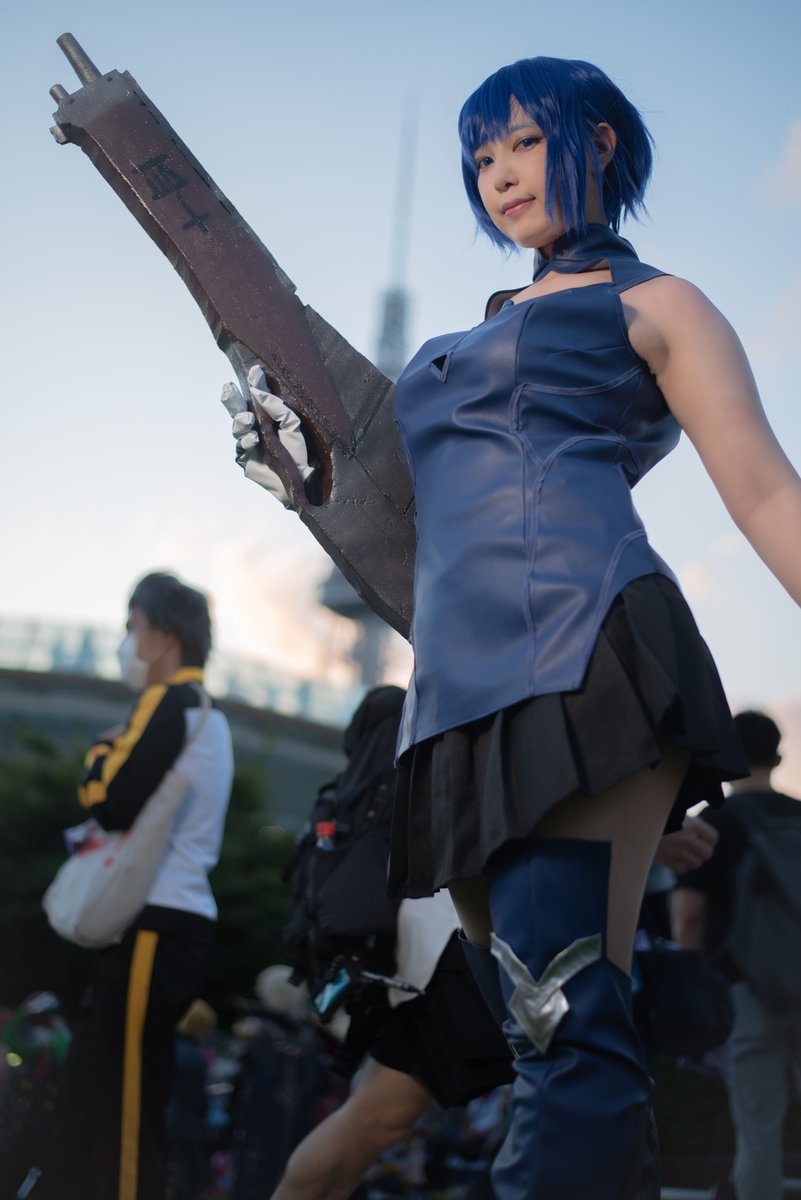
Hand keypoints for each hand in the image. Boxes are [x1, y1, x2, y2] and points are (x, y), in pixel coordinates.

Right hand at [221, 365, 311, 506]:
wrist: (299, 479)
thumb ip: (277, 408)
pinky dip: (246, 441)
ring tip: (248, 419)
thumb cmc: (298, 452)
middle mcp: (253, 428)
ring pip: (236, 428)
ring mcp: (247, 444)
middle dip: (231, 399)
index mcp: (265, 417)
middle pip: (236, 410)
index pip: (255, 398)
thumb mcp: (292, 425)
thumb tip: (259, 391)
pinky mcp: (244, 459)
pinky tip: (254, 438)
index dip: (252, 384)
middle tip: (229, 388)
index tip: (255, 371)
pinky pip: (240, 447)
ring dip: (240, 421)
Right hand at [654, 816, 717, 874]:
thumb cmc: (658, 814)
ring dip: (692, 859)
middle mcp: (688, 840)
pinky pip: (682, 870)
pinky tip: (676, 858)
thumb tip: (699, 827)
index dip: (710, 838)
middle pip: (708, 853)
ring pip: (696, 863)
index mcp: (693, 825)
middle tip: (696, 846)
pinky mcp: (668, 861)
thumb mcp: (676, 811)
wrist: (637, 822)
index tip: (704, 837)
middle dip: (703, 850)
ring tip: (685, 852)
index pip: (713, 837)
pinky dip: (681, 866)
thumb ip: (690, 820)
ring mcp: (678, 852)